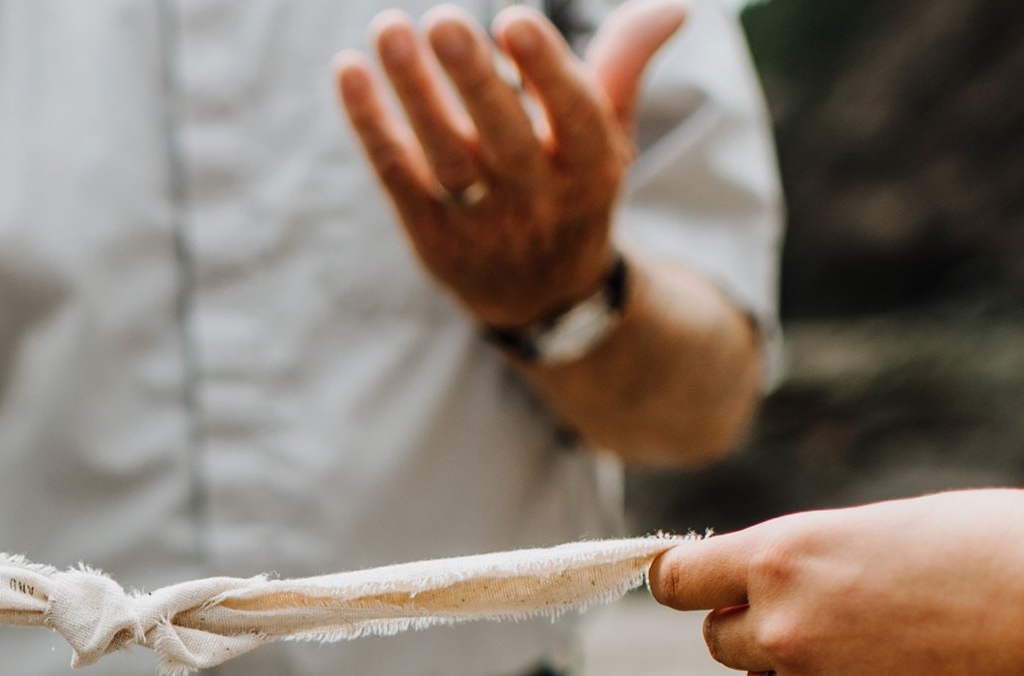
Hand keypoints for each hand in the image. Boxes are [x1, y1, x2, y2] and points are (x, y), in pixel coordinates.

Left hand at [334, 2, 686, 329]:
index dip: (547, 72)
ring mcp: (482, 224)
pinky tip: (349, 69)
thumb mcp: (609, 135)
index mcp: (592, 169)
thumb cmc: (573, 187)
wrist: (542, 297)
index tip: (514, 20)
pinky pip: (396, 176)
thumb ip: (625, 64)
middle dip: (473, 79)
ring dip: (413, 93)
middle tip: (442, 19)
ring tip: (388, 27)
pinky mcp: (431, 237)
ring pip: (444, 157)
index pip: (575, 119)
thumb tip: (674, 5)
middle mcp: (539, 200)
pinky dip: (370, 124)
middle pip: (503, 138)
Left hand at [647, 490, 1023, 675]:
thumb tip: (787, 577)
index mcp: (786, 553)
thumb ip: (824, 558)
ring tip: (892, 654)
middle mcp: (780, 623)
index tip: (707, 587)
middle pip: (720, 640)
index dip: (693, 584)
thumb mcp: (895, 529)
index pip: (680, 579)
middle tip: (838, 620)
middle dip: (760, 630)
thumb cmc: (1012, 555)